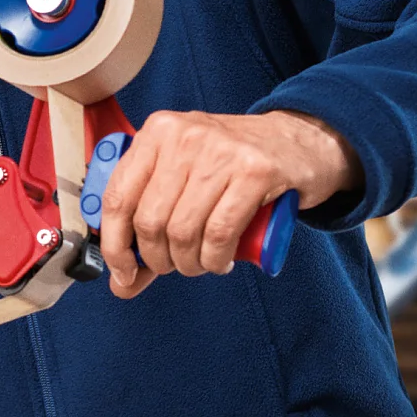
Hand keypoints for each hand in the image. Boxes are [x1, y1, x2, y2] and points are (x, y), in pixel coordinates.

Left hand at [99, 109, 357, 297]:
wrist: (301, 141)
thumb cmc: (234, 163)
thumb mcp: (186, 176)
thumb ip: (149, 223)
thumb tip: (121, 284)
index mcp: (157, 131)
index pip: (118, 197)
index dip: (115, 245)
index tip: (124, 272)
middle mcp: (184, 136)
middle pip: (150, 220)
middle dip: (158, 259)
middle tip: (175, 266)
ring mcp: (220, 151)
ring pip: (183, 230)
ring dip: (189, 264)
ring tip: (201, 264)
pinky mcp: (255, 171)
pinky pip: (219, 233)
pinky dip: (215, 260)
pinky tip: (221, 262)